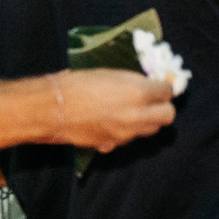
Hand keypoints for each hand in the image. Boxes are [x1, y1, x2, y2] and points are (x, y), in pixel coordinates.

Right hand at [49, 69, 176, 151]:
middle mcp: (138, 115)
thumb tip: (146, 84)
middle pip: (168, 116)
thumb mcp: (109, 74)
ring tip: (130, 112)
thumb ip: (132, 81)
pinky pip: (129, 138)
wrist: (50, 109)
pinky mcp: (113, 144)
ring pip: (151, 129)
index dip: (162, 88)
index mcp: (139, 92)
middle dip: (162, 107)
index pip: (168, 91)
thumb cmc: (75, 83)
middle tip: (150, 101)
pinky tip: (112, 123)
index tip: (156, 86)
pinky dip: (126, 131)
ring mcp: (127, 133)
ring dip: (147, 121)